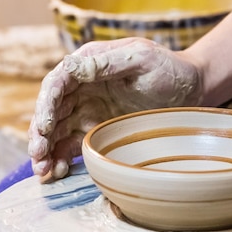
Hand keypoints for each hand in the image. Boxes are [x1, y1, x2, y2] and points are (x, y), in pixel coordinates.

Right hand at [28, 37, 202, 179]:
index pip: (57, 83)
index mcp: (88, 64)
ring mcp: (88, 110)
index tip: (46, 127)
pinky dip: (61, 158)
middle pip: (51, 110)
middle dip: (41, 134)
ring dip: (46, 151)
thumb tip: (70, 65)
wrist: (192, 91)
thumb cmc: (169, 69)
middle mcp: (82, 87)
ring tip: (43, 172)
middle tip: (38, 155)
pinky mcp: (96, 131)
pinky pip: (72, 145)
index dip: (46, 105)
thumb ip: (107, 63)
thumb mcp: (141, 59)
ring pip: (57, 131)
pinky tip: (57, 172)